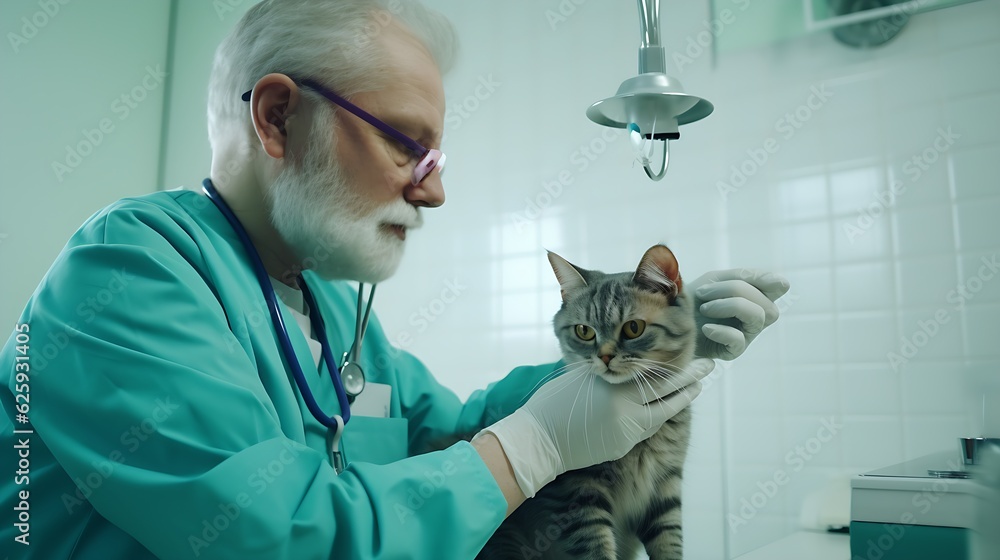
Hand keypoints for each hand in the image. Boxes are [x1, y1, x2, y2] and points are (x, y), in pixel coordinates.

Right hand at [479, 358, 714, 497]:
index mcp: (613, 385)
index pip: (655, 372)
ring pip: (665, 412)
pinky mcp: (623, 445)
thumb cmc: (553, 403)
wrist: (538, 442)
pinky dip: (663, 414)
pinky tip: (670, 406)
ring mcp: (626, 430)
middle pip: (668, 391)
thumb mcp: (580, 375)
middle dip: (691, 377)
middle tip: (709, 366)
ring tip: (697, 386)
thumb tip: (626, 357)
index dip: (678, 365)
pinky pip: (649, 427)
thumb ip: (607, 368)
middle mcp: (625, 408)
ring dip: (682, 398)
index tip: (692, 354)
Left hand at [688, 269, 789, 359]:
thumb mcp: (715, 280)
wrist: (668, 318)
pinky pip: (738, 340)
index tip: (741, 277)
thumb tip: (784, 284)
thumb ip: (745, 278)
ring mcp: (746, 335)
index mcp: (755, 296)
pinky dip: (721, 330)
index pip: (778, 287)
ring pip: (758, 317)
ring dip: (729, 306)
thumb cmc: (693, 298)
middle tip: (704, 293)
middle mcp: (756, 317)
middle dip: (734, 290)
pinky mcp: (732, 352)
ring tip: (704, 308)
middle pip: (767, 302)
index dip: (769, 280)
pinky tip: (705, 328)